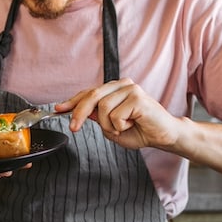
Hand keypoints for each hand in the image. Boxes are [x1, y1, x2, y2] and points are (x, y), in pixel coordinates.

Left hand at [56, 78, 180, 150]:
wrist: (163, 136)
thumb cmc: (140, 131)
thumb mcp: (112, 127)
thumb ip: (98, 118)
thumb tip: (81, 112)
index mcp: (114, 90)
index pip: (89, 92)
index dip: (72, 101)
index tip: (58, 109)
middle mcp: (121, 85)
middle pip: (92, 96)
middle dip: (79, 113)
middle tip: (73, 128)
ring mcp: (130, 89)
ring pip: (103, 108)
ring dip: (109, 126)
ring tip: (123, 128)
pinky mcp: (137, 97)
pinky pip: (116, 115)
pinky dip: (120, 126)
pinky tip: (133, 124)